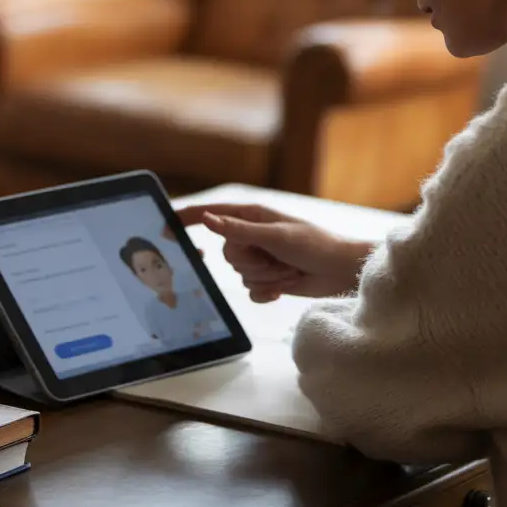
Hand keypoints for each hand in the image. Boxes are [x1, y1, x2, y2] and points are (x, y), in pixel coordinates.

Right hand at [174, 203, 371, 302]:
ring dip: (266, 277)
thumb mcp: (276, 236)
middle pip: (227, 254)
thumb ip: (240, 230)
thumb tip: (208, 219)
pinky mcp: (268, 278)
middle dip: (252, 262)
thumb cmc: (315, 245)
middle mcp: (253, 236)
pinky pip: (251, 290)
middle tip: (277, 259)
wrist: (340, 271)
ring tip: (288, 270)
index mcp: (253, 216)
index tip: (165, 225)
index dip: (188, 218)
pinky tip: (285, 285)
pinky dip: (268, 291)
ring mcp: (260, 257)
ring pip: (240, 274)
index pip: (212, 215)